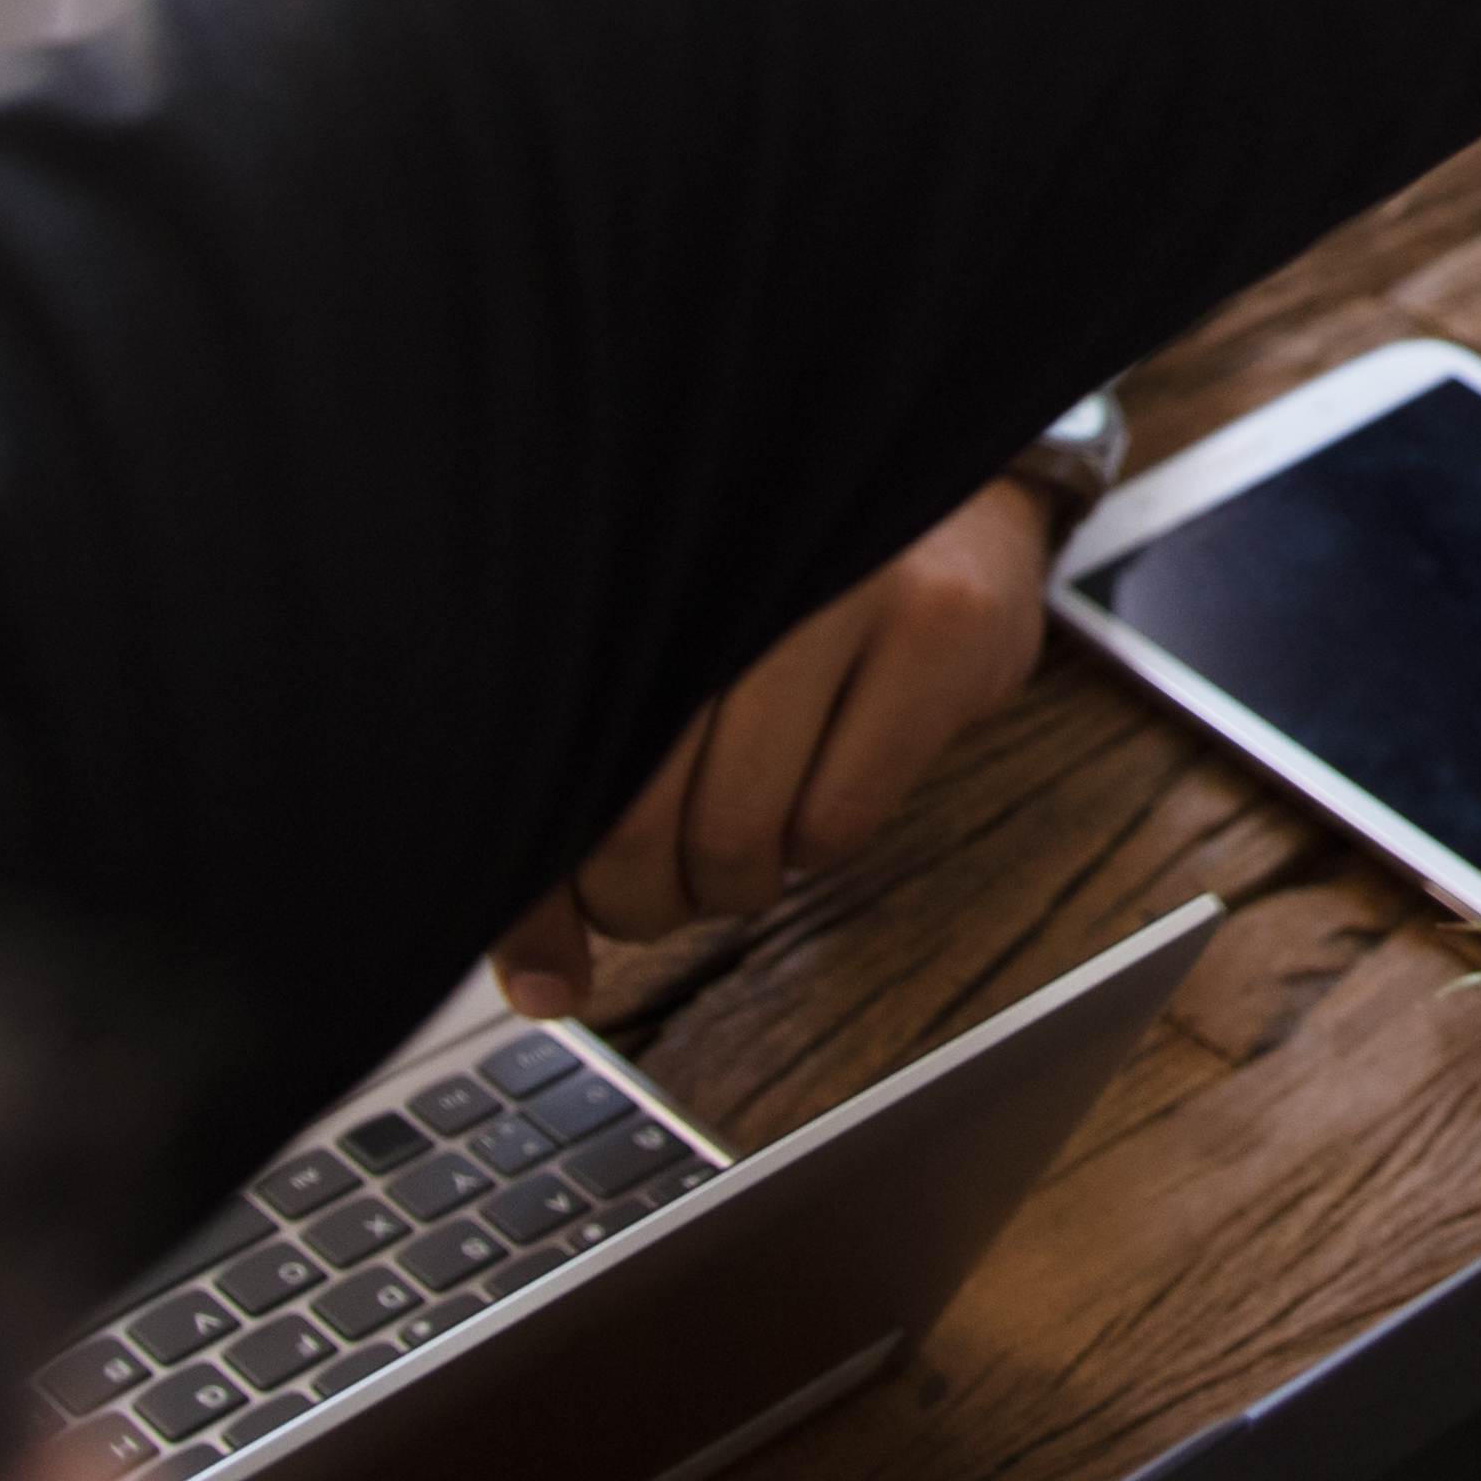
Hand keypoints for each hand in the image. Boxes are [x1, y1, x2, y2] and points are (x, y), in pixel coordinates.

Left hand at [491, 478, 1057, 1014]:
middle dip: (642, 900)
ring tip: (741, 834)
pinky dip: (817, 841)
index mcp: (615, 562)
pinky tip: (820, 785)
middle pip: (632, 821)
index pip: (543, 767)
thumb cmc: (773, 606)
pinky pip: (836, 822)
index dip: (538, 892)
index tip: (547, 966)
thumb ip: (578, 820)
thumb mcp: (653, 679)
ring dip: (735, 880)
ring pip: (738, 833)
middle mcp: (713, 556)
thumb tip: (541, 987)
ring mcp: (835, 580)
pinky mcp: (934, 625)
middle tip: (658, 891)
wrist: (942, 493)